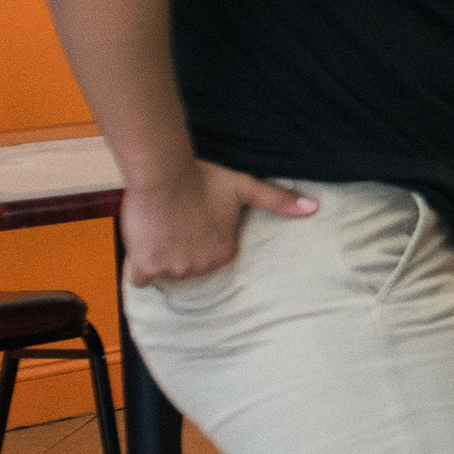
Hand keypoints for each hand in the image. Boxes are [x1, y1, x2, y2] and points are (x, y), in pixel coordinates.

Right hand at [119, 161, 313, 285]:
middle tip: (174, 225)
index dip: (200, 239)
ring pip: (166, 271)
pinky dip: (139, 271)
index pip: (211, 255)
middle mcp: (202, 266)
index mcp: (224, 252)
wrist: (164, 174)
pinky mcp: (146, 265)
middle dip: (182, 250)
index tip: (193, 223)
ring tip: (159, 230)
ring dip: (160, 256)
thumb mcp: (245, 188)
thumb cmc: (202, 179)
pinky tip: (141, 255)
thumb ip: (278, 200)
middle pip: (189, 265)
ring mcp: (174, 268)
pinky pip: (140, 279)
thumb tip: (314, 207)